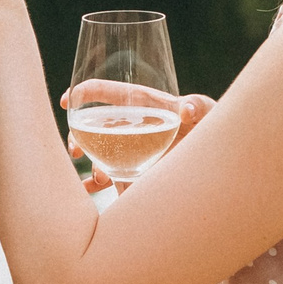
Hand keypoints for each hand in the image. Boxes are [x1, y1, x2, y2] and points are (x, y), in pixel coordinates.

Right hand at [63, 83, 215, 192]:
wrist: (215, 153)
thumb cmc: (210, 122)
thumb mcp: (206, 110)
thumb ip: (197, 106)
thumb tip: (186, 110)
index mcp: (140, 102)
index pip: (104, 92)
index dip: (82, 92)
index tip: (67, 101)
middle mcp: (129, 123)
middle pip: (92, 124)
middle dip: (77, 136)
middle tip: (76, 150)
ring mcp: (129, 147)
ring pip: (96, 152)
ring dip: (91, 163)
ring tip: (99, 178)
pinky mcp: (133, 168)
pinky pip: (107, 175)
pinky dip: (94, 184)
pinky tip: (90, 191)